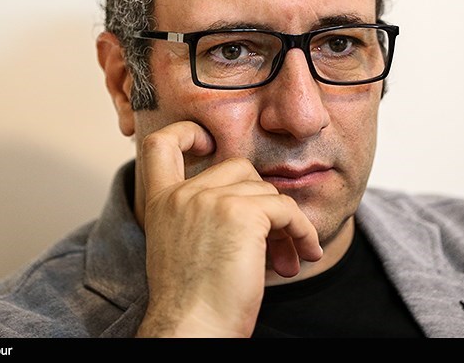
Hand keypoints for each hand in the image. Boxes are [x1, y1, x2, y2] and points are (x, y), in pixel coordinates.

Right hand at [135, 121, 322, 336]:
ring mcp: (211, 200)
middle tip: (273, 239)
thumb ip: (200, 216)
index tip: (208, 142)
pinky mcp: (243, 213)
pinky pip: (287, 209)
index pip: (160, 143)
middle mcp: (182, 195)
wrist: (193, 331)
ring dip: (285, 224)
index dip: (187, 132)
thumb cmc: (193, 304)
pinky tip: (304, 255)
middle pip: (238, 166)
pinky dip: (302, 231)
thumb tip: (253, 203)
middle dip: (262, 199)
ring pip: (266, 190)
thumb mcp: (182, 248)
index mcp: (161, 203)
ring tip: (288, 259)